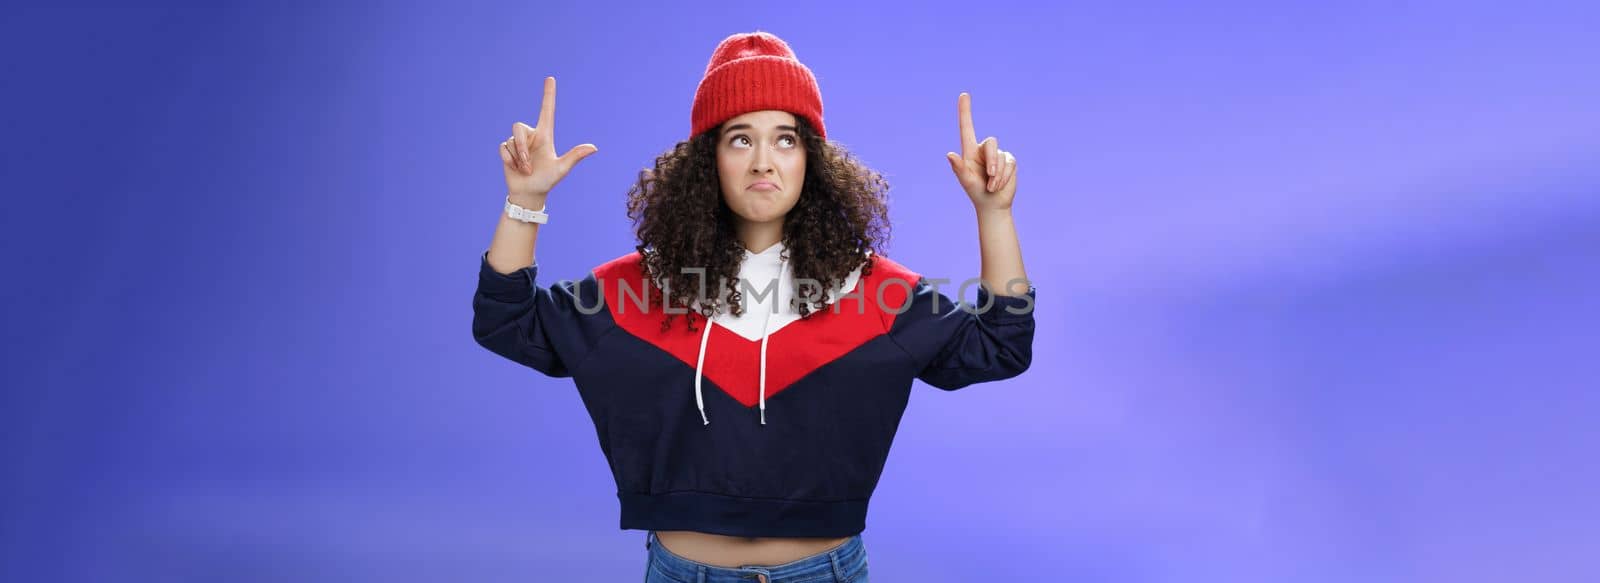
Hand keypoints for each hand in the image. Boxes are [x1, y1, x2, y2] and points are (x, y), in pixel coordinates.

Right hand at [499, 76, 598, 204]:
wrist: (529, 194)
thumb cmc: (547, 181)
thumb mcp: (561, 169)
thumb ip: (575, 157)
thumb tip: (594, 148)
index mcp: (545, 136)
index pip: (547, 111)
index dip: (548, 95)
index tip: (550, 78)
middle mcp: (532, 136)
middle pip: (519, 127)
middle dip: (521, 147)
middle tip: (528, 166)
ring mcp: (518, 143)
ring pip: (512, 141)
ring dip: (517, 158)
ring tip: (525, 170)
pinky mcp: (507, 150)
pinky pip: (503, 148)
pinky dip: (509, 160)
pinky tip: (514, 168)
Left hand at [944, 92, 1016, 210]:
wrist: (992, 204)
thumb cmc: (975, 191)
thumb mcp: (966, 181)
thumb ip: (959, 168)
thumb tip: (950, 155)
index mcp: (969, 151)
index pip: (967, 127)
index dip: (965, 111)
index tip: (963, 94)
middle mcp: (983, 149)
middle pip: (991, 143)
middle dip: (992, 161)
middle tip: (990, 177)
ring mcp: (998, 154)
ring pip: (1001, 156)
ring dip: (998, 174)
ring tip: (992, 186)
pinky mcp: (1009, 161)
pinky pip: (1010, 163)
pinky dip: (1005, 176)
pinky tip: (1000, 184)